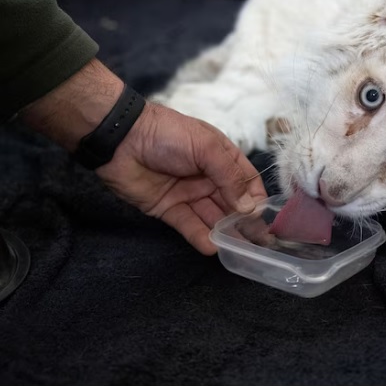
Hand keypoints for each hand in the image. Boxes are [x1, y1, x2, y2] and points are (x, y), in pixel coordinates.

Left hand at [95, 102, 267, 254]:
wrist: (121, 138)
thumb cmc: (169, 135)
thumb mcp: (207, 148)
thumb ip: (229, 177)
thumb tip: (250, 207)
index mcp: (222, 157)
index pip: (247, 182)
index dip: (256, 199)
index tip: (265, 218)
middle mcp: (209, 177)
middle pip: (232, 204)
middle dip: (245, 222)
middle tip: (259, 243)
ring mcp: (189, 194)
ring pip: (212, 217)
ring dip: (225, 233)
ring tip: (240, 251)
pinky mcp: (169, 209)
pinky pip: (189, 225)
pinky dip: (200, 236)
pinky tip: (212, 247)